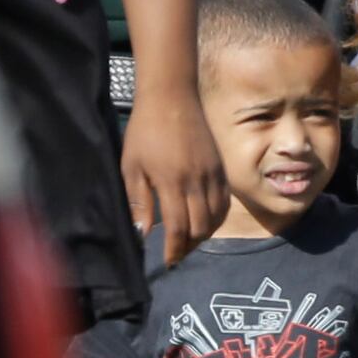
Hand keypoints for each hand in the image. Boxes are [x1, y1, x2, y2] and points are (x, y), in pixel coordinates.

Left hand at [122, 94, 229, 265]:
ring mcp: (212, 174)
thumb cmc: (145, 131)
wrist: (172, 96)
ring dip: (204, 234)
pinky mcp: (220, 168)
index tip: (168, 261)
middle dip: (188, 246)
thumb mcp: (132, 166)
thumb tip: (143, 235)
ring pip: (216, 217)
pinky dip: (217, 218)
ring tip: (189, 241)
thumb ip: (138, 202)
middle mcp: (197, 180)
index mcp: (171, 181)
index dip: (174, 249)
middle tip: (176, 254)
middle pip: (200, 227)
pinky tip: (204, 221)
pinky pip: (225, 202)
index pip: (178, 227)